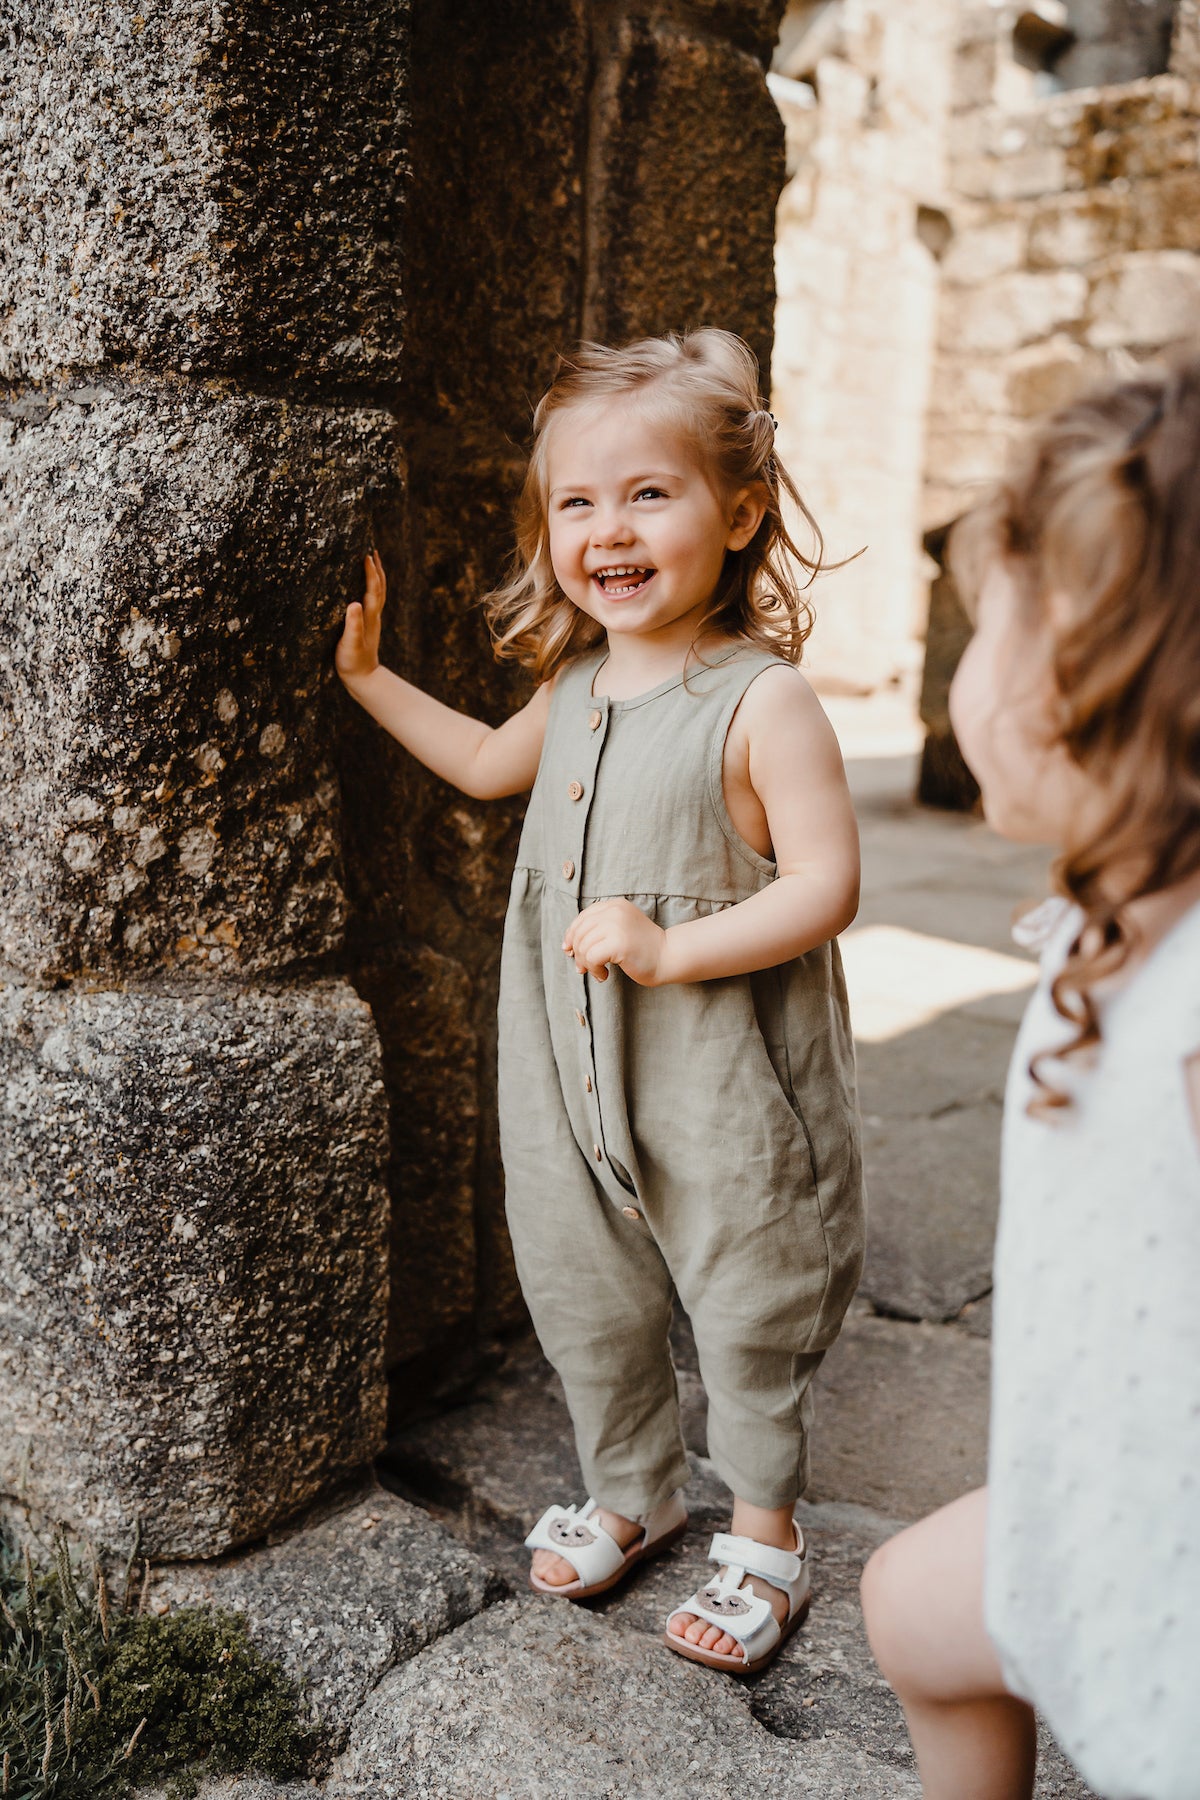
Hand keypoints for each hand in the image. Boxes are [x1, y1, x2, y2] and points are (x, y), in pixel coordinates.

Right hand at [336, 548, 385, 684]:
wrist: (363, 679)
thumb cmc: (353, 663)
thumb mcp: (350, 644)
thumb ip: (353, 625)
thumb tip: (354, 603)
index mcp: (369, 617)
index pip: (373, 589)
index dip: (371, 572)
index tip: (367, 555)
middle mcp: (374, 617)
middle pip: (380, 588)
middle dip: (377, 569)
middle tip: (373, 551)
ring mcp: (372, 621)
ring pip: (378, 594)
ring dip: (377, 576)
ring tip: (372, 562)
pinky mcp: (368, 626)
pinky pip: (373, 601)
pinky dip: (372, 588)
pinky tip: (366, 587)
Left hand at [562, 899, 667, 985]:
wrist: (668, 957)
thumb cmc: (643, 949)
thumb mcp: (620, 930)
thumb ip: (599, 931)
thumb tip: (567, 946)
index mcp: (615, 905)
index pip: (582, 917)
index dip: (571, 934)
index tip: (569, 950)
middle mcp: (614, 911)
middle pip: (579, 932)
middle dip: (577, 952)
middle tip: (583, 968)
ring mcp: (617, 925)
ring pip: (583, 946)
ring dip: (587, 964)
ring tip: (599, 972)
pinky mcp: (619, 942)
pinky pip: (591, 957)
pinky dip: (594, 970)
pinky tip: (605, 975)